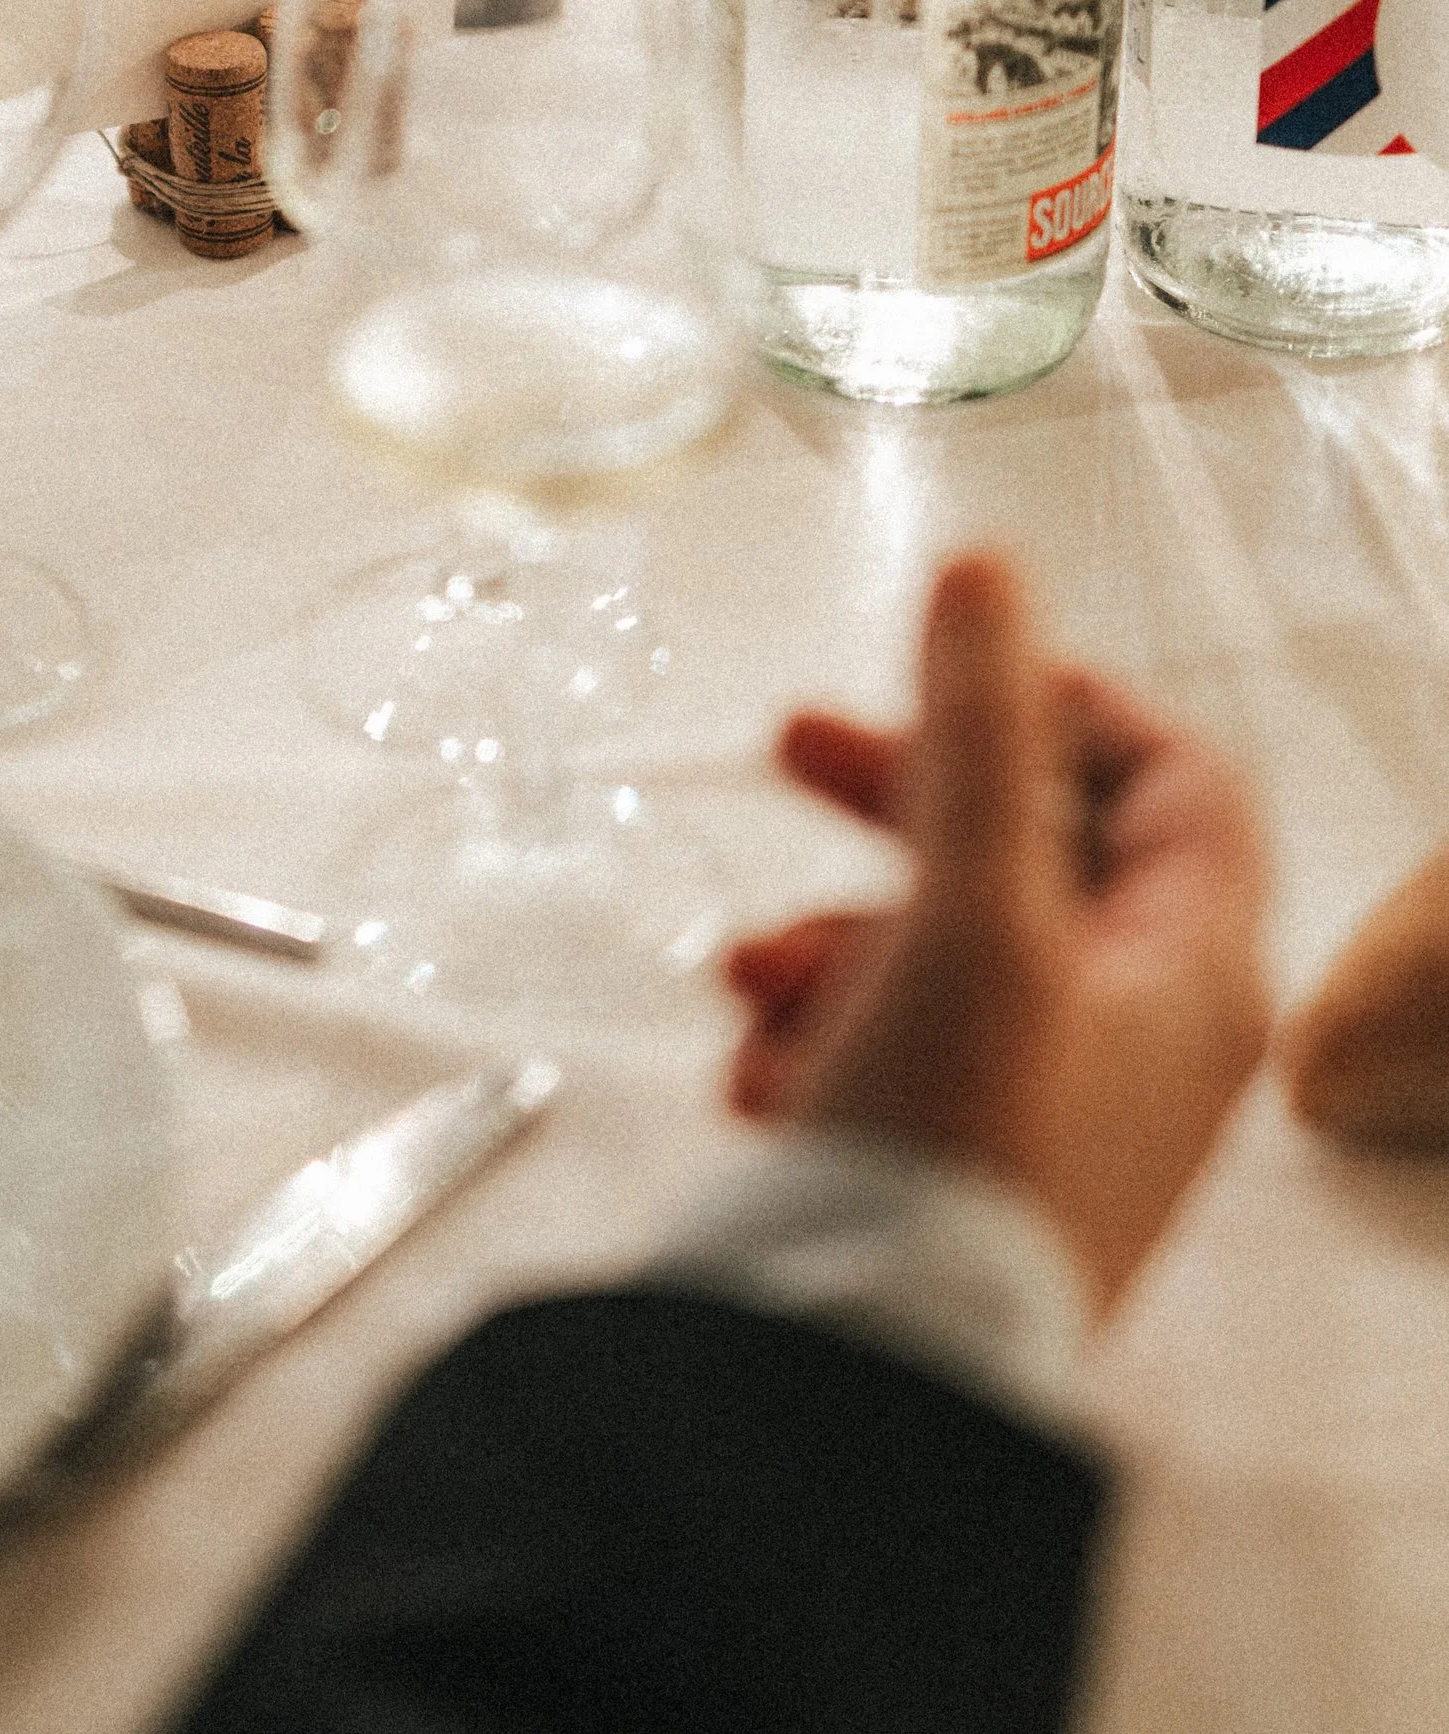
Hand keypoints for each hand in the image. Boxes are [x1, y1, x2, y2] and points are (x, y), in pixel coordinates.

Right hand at [725, 555, 1270, 1312]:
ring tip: (748, 967)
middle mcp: (1140, 1035)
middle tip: (792, 745)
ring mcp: (1052, 1104)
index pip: (1177, 777)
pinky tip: (758, 1070)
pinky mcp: (961, 1163)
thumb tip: (986, 571)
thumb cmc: (955, 1146)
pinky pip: (889, 1048)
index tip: (951, 656)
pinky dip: (815, 1032)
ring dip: (830, 930)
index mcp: (1191, 969)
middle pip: (1032, 847)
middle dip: (899, 793)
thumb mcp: (969, 902)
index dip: (1066, 694)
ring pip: (940, 946)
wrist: (874, 1367)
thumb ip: (975, 726)